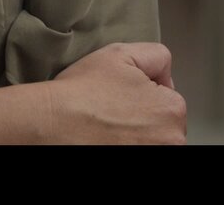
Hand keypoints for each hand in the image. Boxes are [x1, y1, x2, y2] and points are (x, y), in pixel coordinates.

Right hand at [42, 42, 187, 144]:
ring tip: (108, 130)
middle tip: (113, 113)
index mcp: (172, 110)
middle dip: (143, 118)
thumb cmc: (81, 93)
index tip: (121, 96)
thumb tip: (165, 73)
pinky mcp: (139, 169)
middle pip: (163, 126)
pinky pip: (137, 150)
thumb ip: (156, 56)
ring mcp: (153, 156)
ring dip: (135, 137)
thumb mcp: (121, 54)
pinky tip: (106, 140)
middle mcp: (171, 141)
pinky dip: (125, 146)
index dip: (143, 93)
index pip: (168, 99)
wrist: (51, 123)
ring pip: (151, 142)